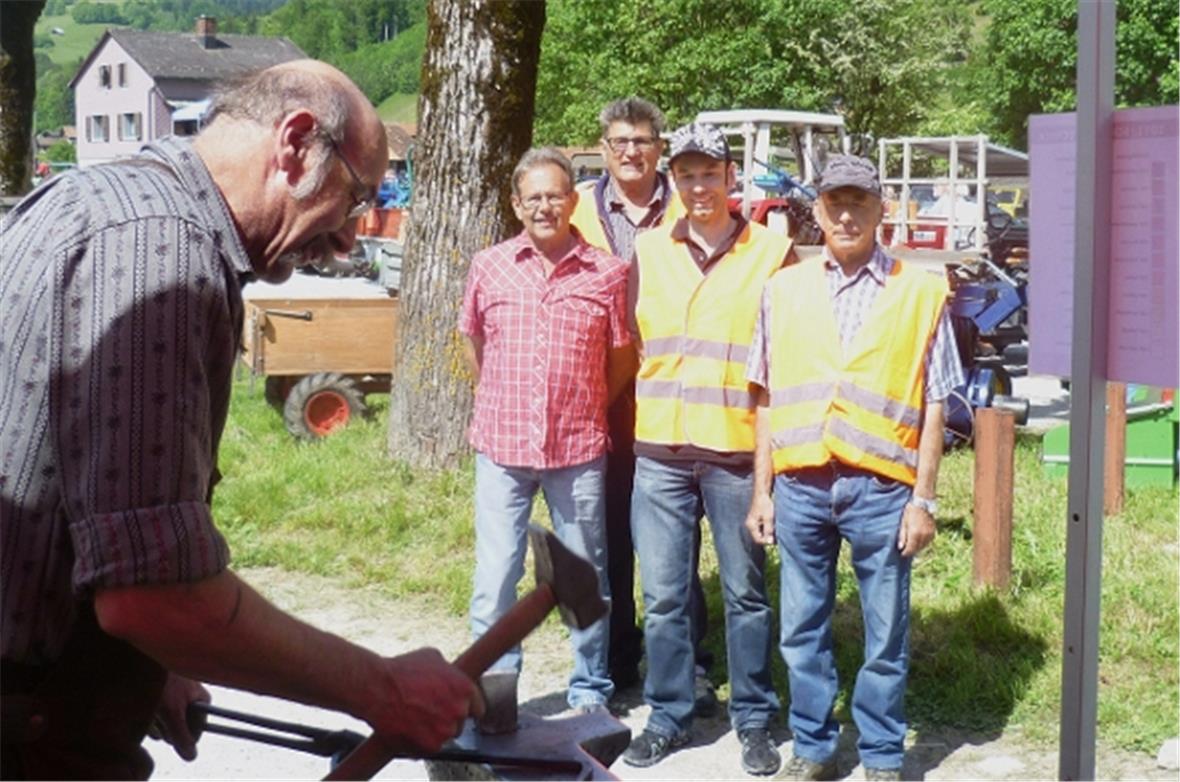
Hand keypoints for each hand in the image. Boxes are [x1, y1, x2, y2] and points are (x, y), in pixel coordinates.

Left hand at [148, 673, 208, 761]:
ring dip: (156, 723)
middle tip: (159, 718)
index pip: (200, 728)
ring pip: (168, 722)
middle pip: (182, 726)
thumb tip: (191, 756)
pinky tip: (143, 710)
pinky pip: (159, 716)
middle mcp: (193, 698)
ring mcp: (179, 697)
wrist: (144, 662)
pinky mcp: (165, 696)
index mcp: (202, 699)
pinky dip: (150, 716)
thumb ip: (182, 735)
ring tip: (149, 711)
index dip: (185, 735)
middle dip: (168, 727)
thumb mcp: (172, 712)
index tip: (173, 733)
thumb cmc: (162, 681)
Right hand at [368, 648, 484, 752]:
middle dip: (448, 719)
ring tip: (415, 718)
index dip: (466, 709)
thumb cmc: (402, 670)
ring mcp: (446, 730)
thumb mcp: (432, 657)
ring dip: (434, 731)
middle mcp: (459, 711)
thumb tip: (451, 675)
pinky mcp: (430, 746)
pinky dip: (420, 741)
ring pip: (445, 736)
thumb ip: (449, 672)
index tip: (457, 710)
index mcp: (465, 689)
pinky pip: (430, 747)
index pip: (478, 709)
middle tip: (429, 712)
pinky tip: (409, 728)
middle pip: (460, 724)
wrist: (377, 688)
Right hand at [744, 492, 774, 544]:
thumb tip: (769, 542)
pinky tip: (774, 523)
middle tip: (777, 534)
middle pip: (759, 536)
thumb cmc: (765, 504)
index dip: (767, 541)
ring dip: (769, 532)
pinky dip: (768, 527)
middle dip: (768, 537)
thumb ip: (768, 530)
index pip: (758, 540)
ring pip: (762, 532)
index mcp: (751, 526)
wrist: (762, 492)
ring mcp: (753, 522)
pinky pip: (762, 527)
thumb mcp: (768, 518)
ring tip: (776, 528)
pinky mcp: (757, 518)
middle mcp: (750, 525)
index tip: (776, 540)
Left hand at [898, 502, 935, 556]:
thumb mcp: (903, 522)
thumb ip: (902, 536)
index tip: (901, 554)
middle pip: (917, 549)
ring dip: (917, 548)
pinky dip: (923, 543)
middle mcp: (924, 536)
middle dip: (911, 551)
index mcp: (915, 534)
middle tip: (905, 551)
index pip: (910, 549)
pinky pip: (928, 542)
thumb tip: (901, 547)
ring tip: (911, 546)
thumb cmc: (910, 510)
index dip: (905, 553)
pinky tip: (918, 541)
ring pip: (923, 546)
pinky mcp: (933, 532)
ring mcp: (930, 534)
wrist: (923, 502)